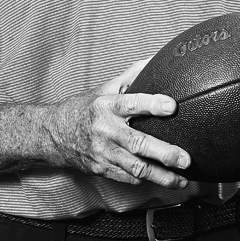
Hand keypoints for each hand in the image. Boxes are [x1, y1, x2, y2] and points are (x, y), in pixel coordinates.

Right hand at [58, 58, 190, 188]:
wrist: (54, 134)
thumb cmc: (86, 109)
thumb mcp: (105, 89)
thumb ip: (131, 76)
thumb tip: (154, 60)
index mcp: (106, 106)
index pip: (130, 103)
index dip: (151, 104)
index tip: (172, 106)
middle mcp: (105, 130)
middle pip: (137, 143)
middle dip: (164, 153)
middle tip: (185, 158)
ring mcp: (103, 152)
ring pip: (136, 167)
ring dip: (162, 175)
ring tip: (182, 179)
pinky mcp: (102, 168)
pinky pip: (128, 177)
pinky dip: (148, 180)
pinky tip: (165, 180)